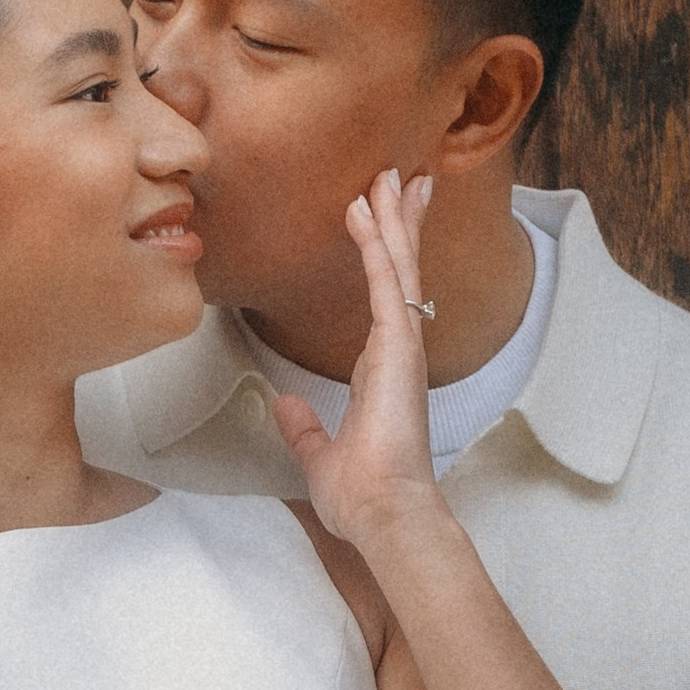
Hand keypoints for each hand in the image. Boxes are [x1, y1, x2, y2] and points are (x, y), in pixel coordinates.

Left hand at [272, 168, 439, 548]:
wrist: (382, 514)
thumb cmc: (362, 497)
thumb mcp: (319, 456)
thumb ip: (304, 429)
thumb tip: (287, 407)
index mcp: (381, 373)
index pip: (384, 300)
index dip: (382, 258)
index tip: (379, 222)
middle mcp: (397, 353)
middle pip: (399, 272)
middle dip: (398, 222)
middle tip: (398, 177)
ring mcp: (402, 347)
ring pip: (398, 267)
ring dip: (392, 218)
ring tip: (391, 175)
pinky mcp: (398, 348)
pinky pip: (386, 283)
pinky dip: (376, 243)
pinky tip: (366, 210)